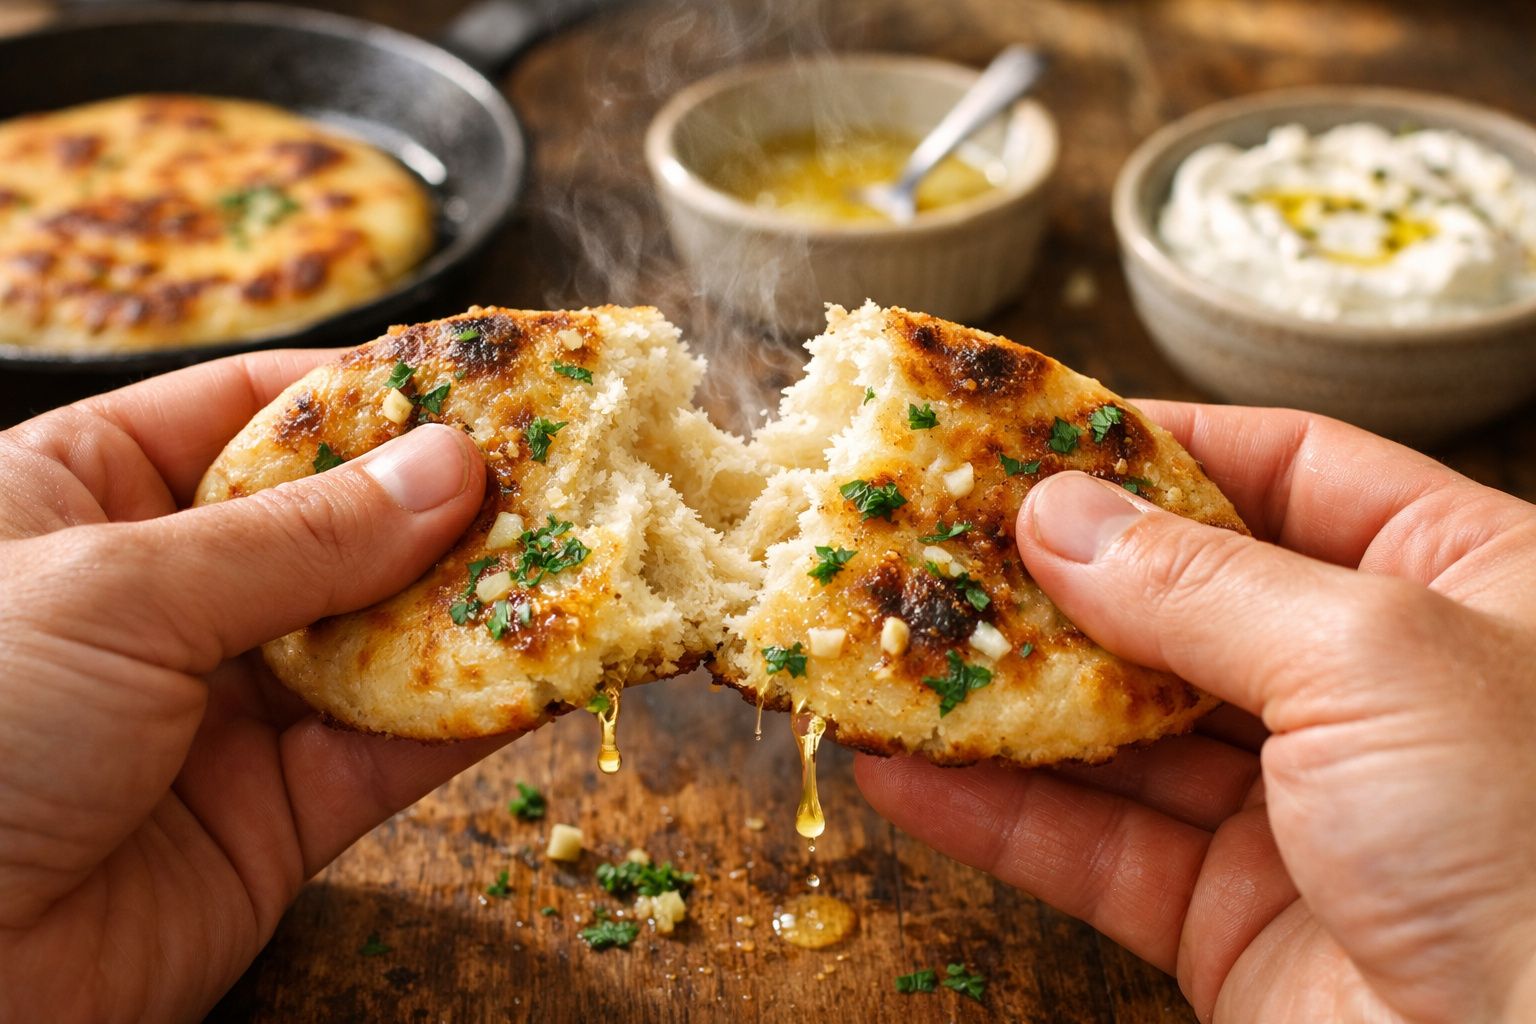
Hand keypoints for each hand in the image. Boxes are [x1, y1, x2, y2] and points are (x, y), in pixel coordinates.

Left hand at [0, 353, 500, 1021]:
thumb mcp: (116, 593)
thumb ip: (298, 537)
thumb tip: (449, 468)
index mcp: (82, 497)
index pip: (246, 410)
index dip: (365, 393)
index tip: (478, 379)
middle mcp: (163, 596)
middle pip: (334, 521)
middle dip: (443, 499)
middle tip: (559, 466)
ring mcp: (227, 707)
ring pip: (382, 634)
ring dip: (479, 603)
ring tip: (580, 554)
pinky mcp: (280, 813)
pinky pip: (396, 748)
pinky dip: (476, 712)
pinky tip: (550, 665)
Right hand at [856, 404, 1535, 1022]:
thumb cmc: (1533, 843)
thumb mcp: (1372, 656)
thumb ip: (1198, 582)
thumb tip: (1054, 515)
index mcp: (1458, 581)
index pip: (1285, 468)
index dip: (1155, 445)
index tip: (1031, 434)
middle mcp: (1372, 688)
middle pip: (1178, 598)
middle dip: (1050, 575)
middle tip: (931, 540)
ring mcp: (1296, 807)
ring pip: (1118, 728)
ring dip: (1001, 695)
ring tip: (891, 648)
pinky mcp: (1227, 916)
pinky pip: (1092, 848)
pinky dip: (995, 815)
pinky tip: (905, 773)